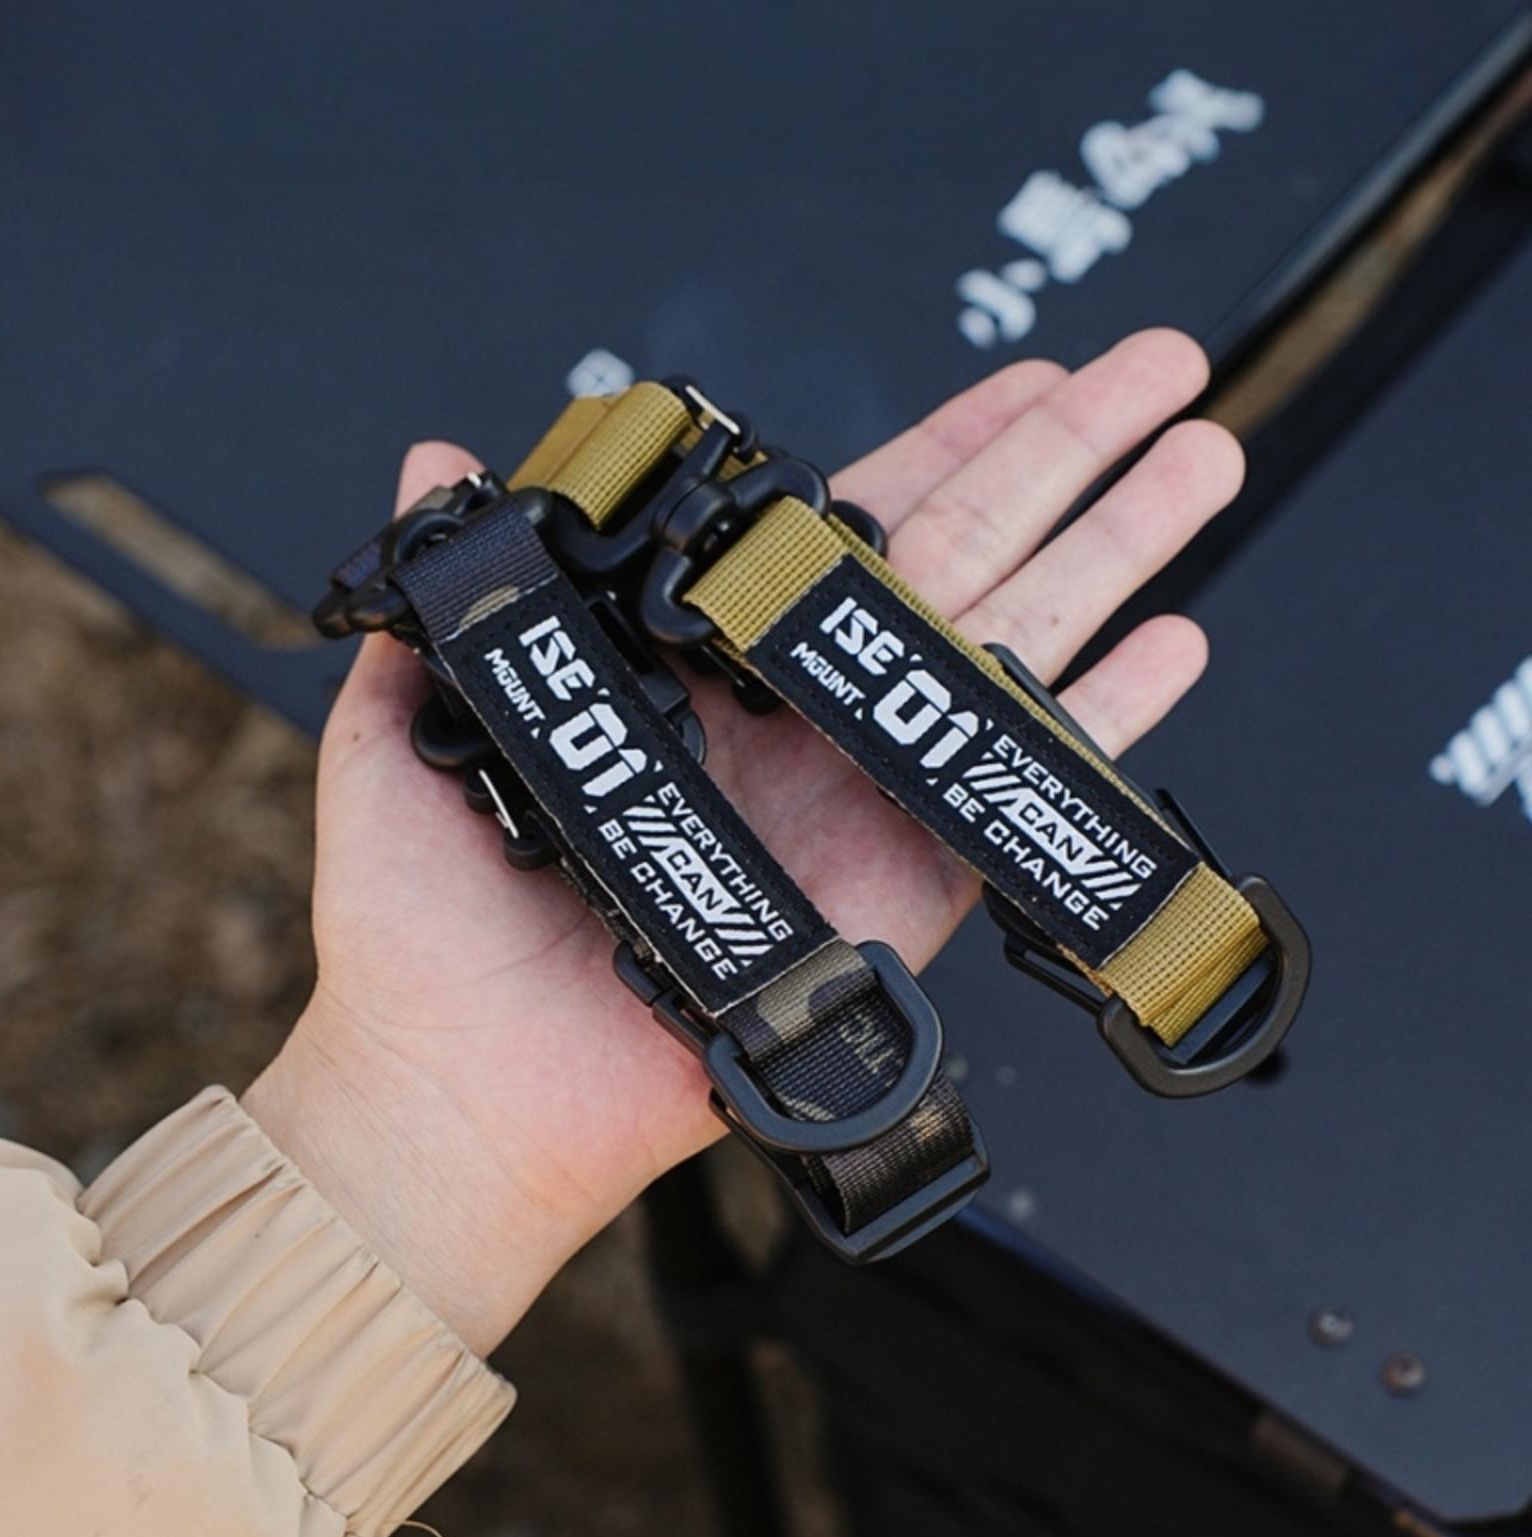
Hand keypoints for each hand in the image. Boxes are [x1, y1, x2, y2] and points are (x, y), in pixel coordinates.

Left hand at [245, 330, 1242, 1351]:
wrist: (463, 1095)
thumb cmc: (419, 931)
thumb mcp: (406, 737)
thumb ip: (450, 600)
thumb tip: (436, 454)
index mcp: (698, 670)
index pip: (840, 529)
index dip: (939, 444)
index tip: (1023, 376)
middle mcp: (796, 721)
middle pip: (958, 561)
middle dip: (1066, 460)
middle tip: (1160, 370)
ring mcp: (859, 801)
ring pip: (1009, 650)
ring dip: (1114, 556)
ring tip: (1202, 463)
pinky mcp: (900, 892)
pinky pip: (1011, 791)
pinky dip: (1099, 724)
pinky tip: (1174, 647)